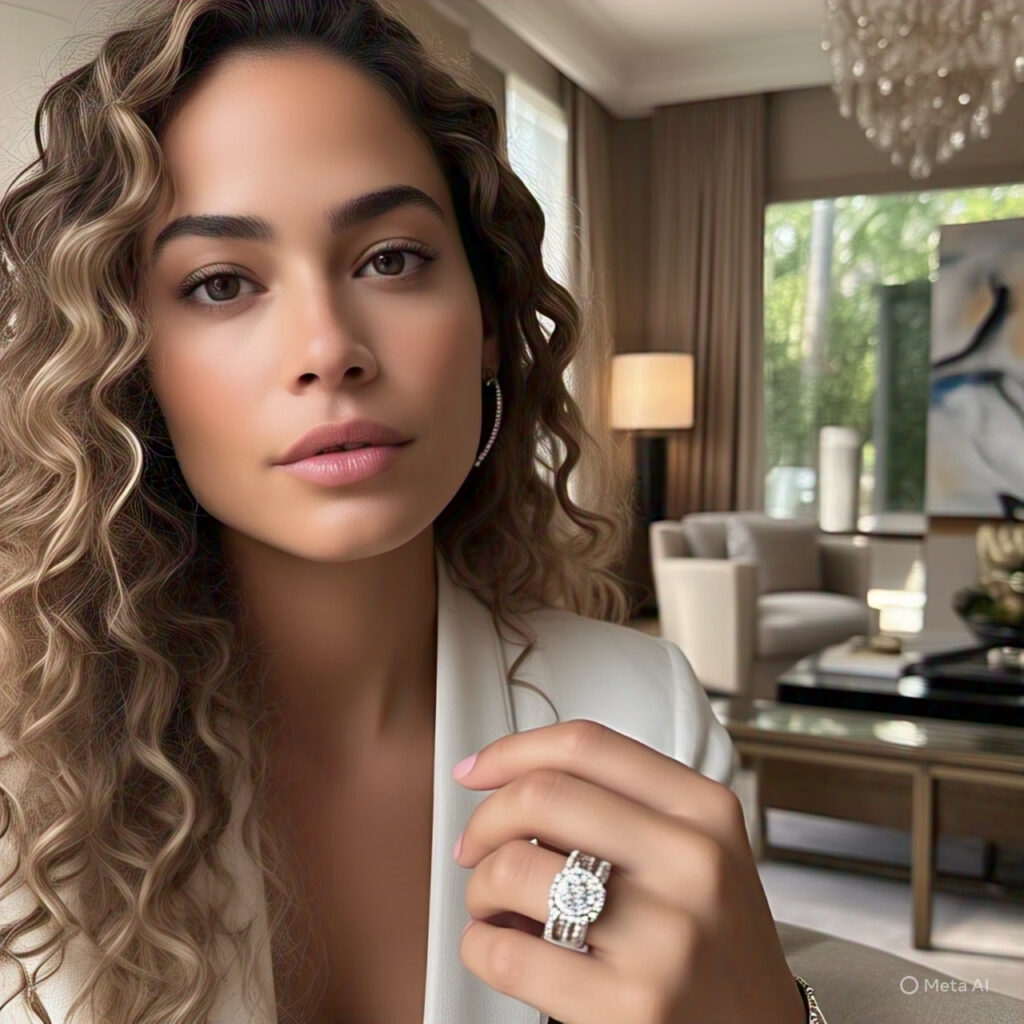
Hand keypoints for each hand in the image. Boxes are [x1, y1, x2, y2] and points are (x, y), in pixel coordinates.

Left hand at [452, 719, 805, 1023]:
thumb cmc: (714, 940)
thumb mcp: (699, 848)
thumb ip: (624, 805)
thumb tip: (508, 781)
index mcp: (704, 810)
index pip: (586, 745)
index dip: (512, 750)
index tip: (477, 770)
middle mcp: (691, 861)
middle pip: (541, 796)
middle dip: (485, 821)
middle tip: (476, 846)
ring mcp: (665, 934)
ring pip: (515, 868)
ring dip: (479, 887)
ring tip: (495, 906)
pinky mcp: (633, 1003)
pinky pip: (508, 952)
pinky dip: (479, 946)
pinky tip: (500, 948)